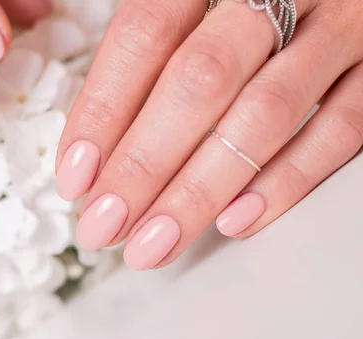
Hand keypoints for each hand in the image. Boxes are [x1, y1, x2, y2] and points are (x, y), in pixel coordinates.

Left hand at [55, 0, 362, 269]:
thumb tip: (94, 149)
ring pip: (266, 114)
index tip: (76, 176)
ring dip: (201, 190)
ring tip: (155, 241)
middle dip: (144, 164)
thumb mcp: (193, 3)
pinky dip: (286, 180)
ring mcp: (341, 25)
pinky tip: (234, 220)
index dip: (103, 109)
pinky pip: (341, 128)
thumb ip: (148, 55)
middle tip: (104, 225)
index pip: (145, 34)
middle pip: (200, 81)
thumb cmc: (243, 4)